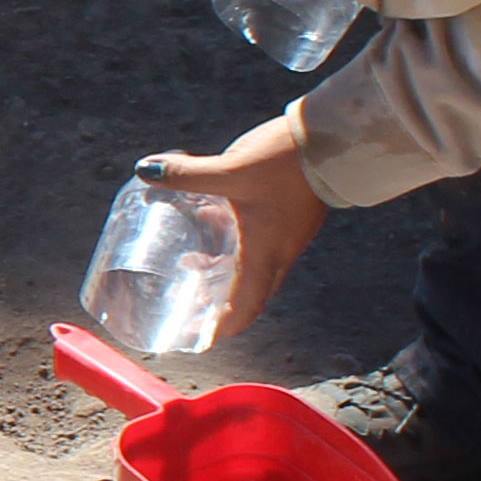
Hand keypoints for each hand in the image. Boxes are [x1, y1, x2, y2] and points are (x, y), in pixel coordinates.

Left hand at [145, 106, 326, 341]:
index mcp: (266, 255)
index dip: (222, 329)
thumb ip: (186, 174)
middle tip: (185, 306)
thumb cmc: (287, 163)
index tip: (198, 339)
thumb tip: (145, 170)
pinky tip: (209, 213)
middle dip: (216, 305)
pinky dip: (230, 238)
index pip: (245, 308)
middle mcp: (277, 252)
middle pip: (247, 293)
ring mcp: (284, 235)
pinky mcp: (287, 215)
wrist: (334, 141)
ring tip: (187, 262)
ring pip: (249, 264)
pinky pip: (255, 239)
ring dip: (220, 268)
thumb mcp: (231, 171)